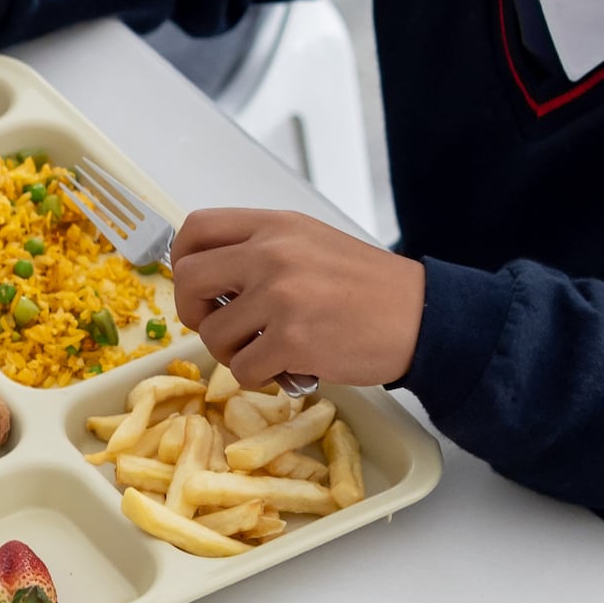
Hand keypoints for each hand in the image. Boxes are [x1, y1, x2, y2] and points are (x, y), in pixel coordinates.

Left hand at [166, 207, 423, 389]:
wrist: (420, 316)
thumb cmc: (368, 286)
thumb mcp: (310, 243)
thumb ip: (260, 251)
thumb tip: (209, 283)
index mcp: (274, 226)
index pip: (196, 229)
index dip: (183, 261)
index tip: (198, 286)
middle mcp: (271, 254)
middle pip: (188, 280)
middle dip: (195, 312)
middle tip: (222, 326)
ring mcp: (280, 296)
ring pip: (212, 333)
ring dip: (232, 352)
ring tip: (266, 350)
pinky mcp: (292, 340)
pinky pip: (243, 369)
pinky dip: (259, 377)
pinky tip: (287, 367)